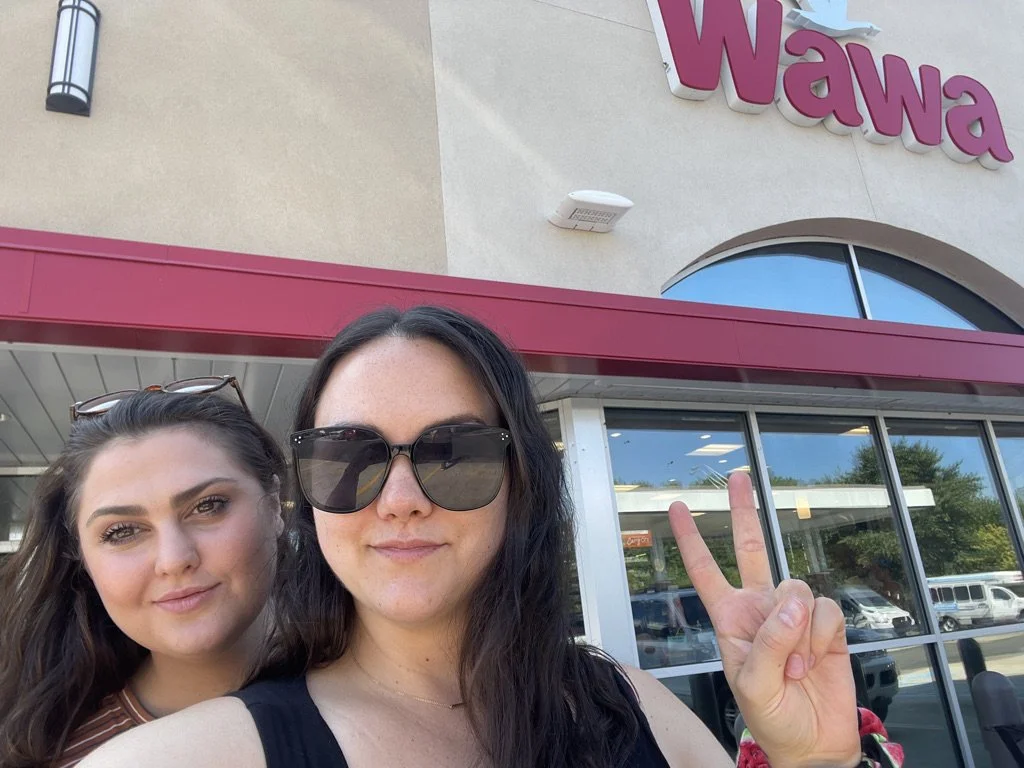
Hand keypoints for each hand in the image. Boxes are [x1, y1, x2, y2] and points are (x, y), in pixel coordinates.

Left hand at [668, 472, 860, 767]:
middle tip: (737, 479)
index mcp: (730, 618)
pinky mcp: (826, 624)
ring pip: (797, 587)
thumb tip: (791, 603)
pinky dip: (821, 636)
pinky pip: (827, 609)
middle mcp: (760, 607)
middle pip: (751, 548)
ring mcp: (793, 613)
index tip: (678, 508)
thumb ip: (768, 642)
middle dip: (742, 512)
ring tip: (794, 665)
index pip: (705, 571)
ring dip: (798, 630)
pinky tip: (815, 659)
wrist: (813, 742)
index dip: (691, 540)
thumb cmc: (772, 717)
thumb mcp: (753, 684)